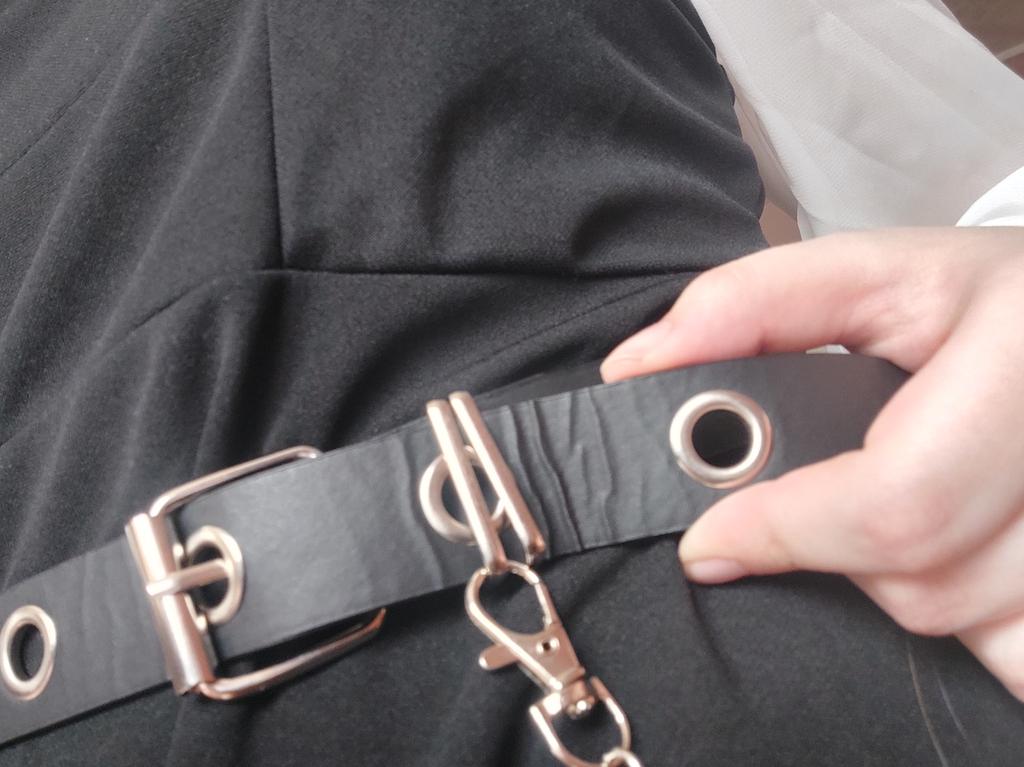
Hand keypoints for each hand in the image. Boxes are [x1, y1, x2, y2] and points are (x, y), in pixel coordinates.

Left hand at [601, 227, 1023, 701]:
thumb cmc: (979, 300)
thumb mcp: (872, 272)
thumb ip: (748, 306)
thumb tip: (635, 368)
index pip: (896, 502)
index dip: (783, 531)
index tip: (705, 544)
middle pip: (925, 582)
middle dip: (834, 555)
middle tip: (807, 511)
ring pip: (970, 627)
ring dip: (900, 582)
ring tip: (897, 505)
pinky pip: (1017, 657)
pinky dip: (971, 628)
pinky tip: (950, 559)